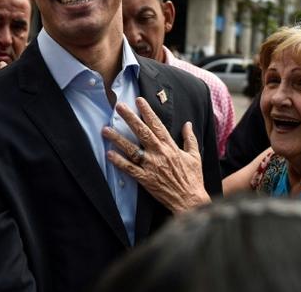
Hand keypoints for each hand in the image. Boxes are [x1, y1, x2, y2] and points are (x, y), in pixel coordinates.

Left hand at [103, 97, 209, 213]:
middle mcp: (160, 154)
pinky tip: (109, 154)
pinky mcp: (146, 179)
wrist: (191, 200)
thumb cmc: (193, 178)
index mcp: (171, 146)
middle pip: (142, 132)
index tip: (139, 100)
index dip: (147, 112)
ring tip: (106, 129)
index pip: (157, 125)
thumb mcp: (195, 155)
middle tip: (119, 106)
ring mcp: (152, 166)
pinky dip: (119, 162)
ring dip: (118, 139)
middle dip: (130, 118)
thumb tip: (188, 124)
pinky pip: (130, 169)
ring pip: (132, 149)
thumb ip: (189, 138)